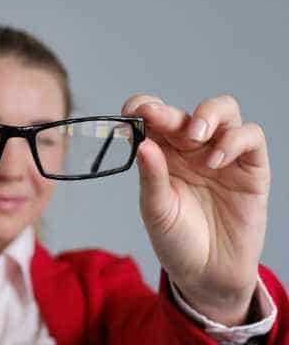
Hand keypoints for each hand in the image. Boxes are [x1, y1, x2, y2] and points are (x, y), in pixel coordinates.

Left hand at [122, 94, 269, 325]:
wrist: (207, 274)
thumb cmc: (176, 240)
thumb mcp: (156, 210)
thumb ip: (151, 177)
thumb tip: (142, 143)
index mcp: (162, 154)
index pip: (153, 118)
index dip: (143, 107)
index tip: (130, 111)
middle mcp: (191, 149)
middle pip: (185, 112)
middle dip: (170, 111)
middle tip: (156, 117)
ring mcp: (221, 156)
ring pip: (224, 112)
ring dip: (208, 114)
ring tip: (195, 136)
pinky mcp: (250, 169)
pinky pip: (250, 138)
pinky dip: (235, 140)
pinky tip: (217, 160)